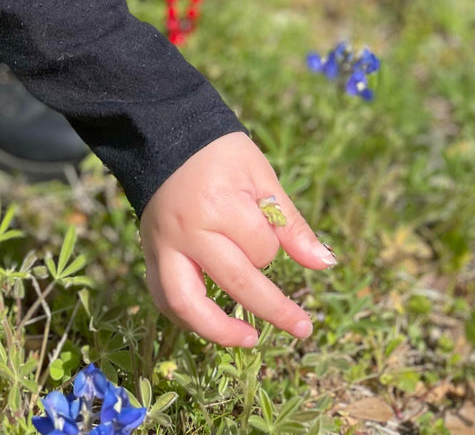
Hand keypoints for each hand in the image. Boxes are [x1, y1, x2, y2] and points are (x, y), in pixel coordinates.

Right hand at [139, 132, 336, 347]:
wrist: (165, 134)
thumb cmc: (219, 153)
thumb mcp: (260, 175)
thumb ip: (290, 223)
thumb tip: (325, 265)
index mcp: (218, 205)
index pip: (261, 248)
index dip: (273, 245)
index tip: (269, 226)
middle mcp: (187, 231)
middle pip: (235, 283)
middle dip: (274, 309)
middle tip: (302, 328)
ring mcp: (162, 245)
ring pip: (185, 304)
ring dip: (219, 331)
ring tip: (249, 340)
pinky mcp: (149, 252)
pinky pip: (163, 297)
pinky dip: (185, 317)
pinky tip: (209, 324)